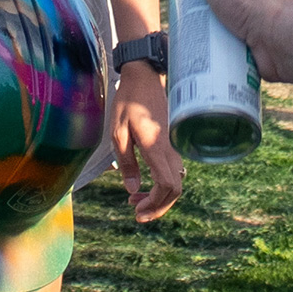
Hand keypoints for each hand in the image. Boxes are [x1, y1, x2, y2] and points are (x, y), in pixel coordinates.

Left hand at [111, 60, 183, 221]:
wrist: (144, 78)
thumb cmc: (127, 102)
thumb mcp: (118, 132)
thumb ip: (126, 162)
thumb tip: (131, 189)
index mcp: (155, 147)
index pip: (166, 185)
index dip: (155, 204)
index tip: (137, 210)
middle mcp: (169, 150)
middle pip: (174, 190)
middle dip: (157, 207)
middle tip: (136, 213)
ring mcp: (173, 147)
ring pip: (175, 182)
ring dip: (158, 197)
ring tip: (134, 200)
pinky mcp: (172, 144)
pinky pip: (172, 172)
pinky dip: (161, 185)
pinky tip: (144, 184)